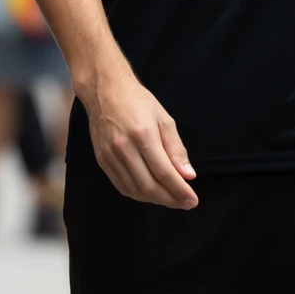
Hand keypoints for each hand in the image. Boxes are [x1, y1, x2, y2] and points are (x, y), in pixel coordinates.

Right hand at [81, 64, 197, 209]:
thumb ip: (176, 149)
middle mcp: (124, 148)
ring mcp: (110, 155)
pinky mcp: (102, 160)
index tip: (193, 200)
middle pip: (149, 186)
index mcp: (142, 135)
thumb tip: (188, 175)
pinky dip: (138, 194)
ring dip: (155, 200)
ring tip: (171, 199)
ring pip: (135, 190)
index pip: (165, 172)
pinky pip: (122, 186)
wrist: (105, 90)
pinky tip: (150, 194)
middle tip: (185, 203)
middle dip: (170, 199)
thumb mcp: (164, 119)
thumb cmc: (138, 101)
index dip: (180, 190)